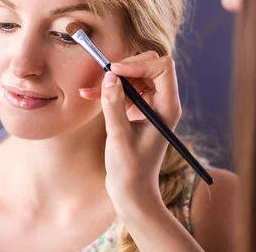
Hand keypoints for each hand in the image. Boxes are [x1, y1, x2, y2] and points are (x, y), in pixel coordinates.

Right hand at [80, 51, 181, 216]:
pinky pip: (125, 89)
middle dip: (125, 68)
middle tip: (104, 76)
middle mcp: (162, 103)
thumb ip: (114, 105)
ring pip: (135, 75)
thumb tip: (109, 77)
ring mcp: (150, 105)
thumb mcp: (119, 136)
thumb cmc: (130, 169)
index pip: (162, 68)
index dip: (139, 64)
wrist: (132, 191)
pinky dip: (108, 90)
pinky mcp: (137, 110)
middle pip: (150, 66)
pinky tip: (89, 94)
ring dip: (113, 79)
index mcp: (167, 107)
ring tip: (90, 90)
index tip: (114, 72)